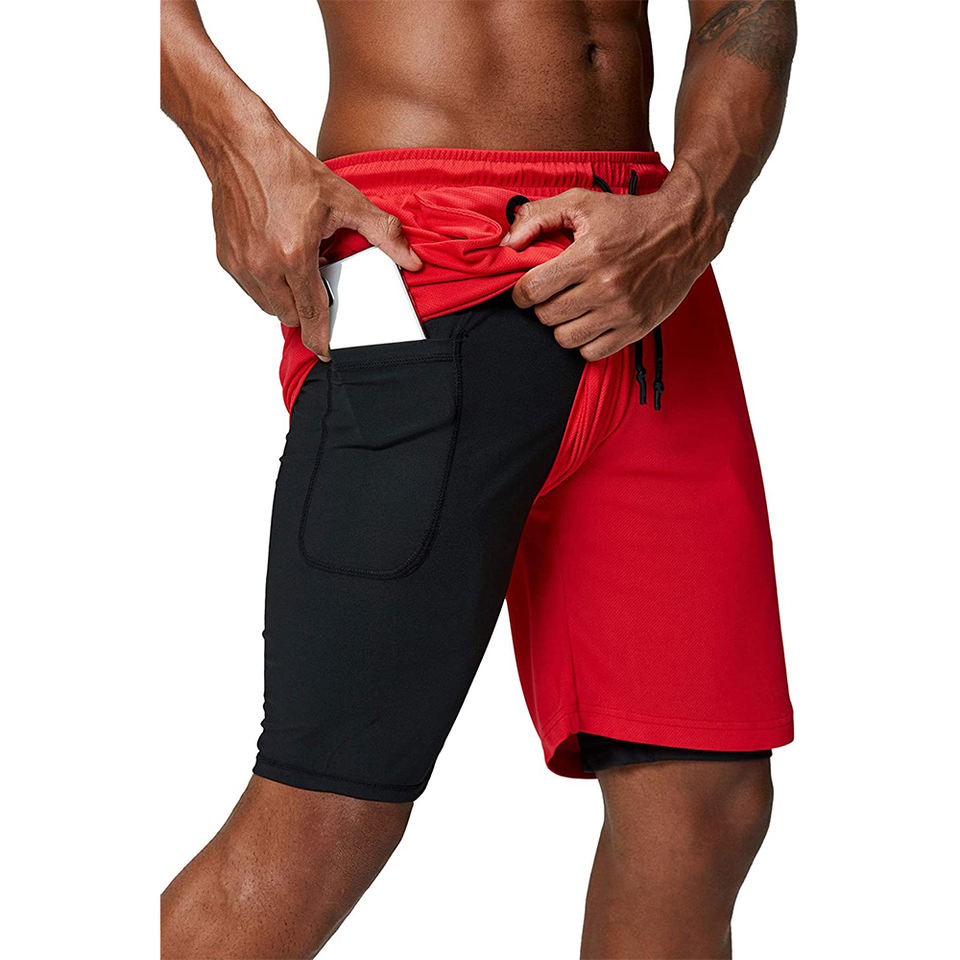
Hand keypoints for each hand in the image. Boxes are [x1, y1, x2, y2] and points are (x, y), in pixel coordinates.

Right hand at [210, 126, 421, 359]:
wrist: (240, 144)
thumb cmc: (288, 168)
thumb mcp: (345, 199)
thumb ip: (382, 234)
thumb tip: (412, 260)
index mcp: (295, 255)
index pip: (312, 314)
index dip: (320, 338)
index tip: (326, 352)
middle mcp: (264, 265)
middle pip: (290, 316)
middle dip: (306, 309)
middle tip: (317, 280)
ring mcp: (241, 263)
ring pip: (269, 306)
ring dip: (286, 298)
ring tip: (298, 264)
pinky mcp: (226, 257)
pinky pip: (250, 289)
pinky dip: (266, 283)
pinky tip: (278, 256)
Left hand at [500, 177, 726, 360]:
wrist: (684, 231)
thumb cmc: (629, 216)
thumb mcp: (582, 202)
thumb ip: (537, 216)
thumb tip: (507, 244)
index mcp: (590, 254)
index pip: (533, 290)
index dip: (521, 292)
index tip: (528, 288)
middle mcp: (606, 286)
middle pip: (547, 316)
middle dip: (542, 305)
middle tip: (554, 293)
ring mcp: (622, 311)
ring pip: (566, 339)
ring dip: (561, 325)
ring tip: (571, 307)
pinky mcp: (636, 328)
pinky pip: (592, 353)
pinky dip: (584, 342)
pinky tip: (589, 321)